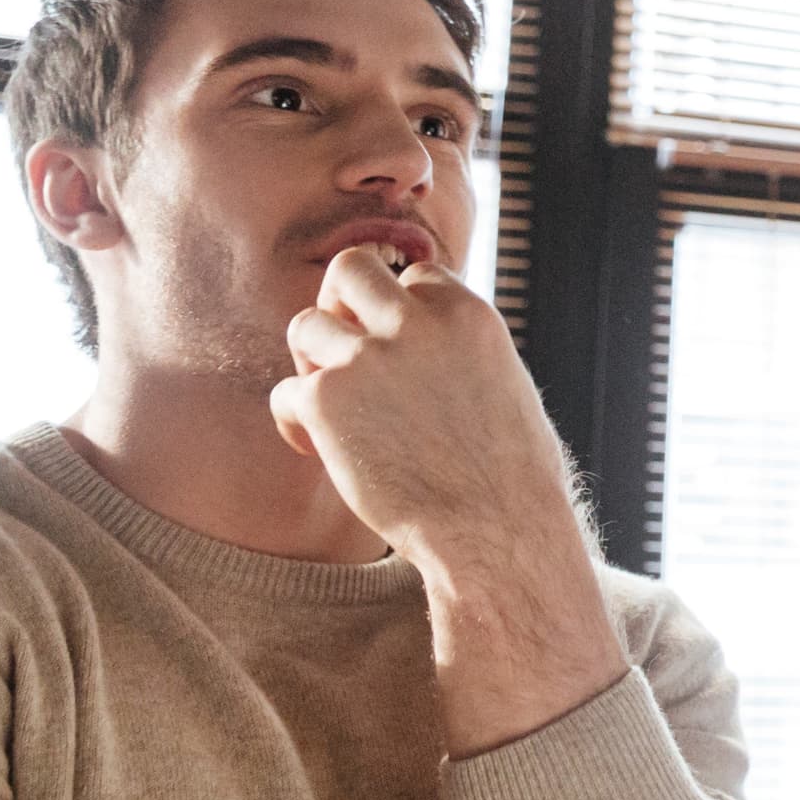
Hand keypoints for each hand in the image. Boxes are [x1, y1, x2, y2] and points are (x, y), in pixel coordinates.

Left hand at [271, 248, 573, 562]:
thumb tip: (429, 354)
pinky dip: (295, 421)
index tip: (400, 350)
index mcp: (470, 316)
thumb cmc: (513, 480)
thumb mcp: (507, 389)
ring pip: (304, 324)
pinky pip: (285, 392)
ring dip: (314, 363)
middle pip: (351, 268)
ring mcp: (368, 358)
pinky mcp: (326, 400)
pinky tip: (320, 451)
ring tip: (336, 410)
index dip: (401, 311)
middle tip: (348, 354)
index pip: (417, 274)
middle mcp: (418, 323)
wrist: (495, 532)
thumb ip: (461, 355)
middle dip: (340, 304)